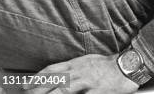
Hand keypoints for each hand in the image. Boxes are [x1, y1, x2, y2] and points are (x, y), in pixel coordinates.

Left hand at [21, 54, 139, 92]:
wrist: (127, 65)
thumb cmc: (108, 65)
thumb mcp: (88, 62)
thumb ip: (74, 69)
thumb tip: (60, 76)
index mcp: (77, 63)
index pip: (53, 70)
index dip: (38, 78)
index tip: (27, 85)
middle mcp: (79, 71)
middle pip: (55, 81)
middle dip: (39, 89)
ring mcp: (88, 81)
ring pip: (65, 90)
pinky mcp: (97, 91)